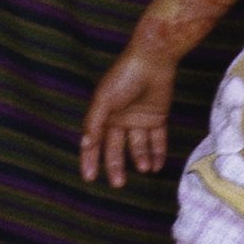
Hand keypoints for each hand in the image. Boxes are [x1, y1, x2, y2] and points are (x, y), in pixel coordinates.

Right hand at [81, 40, 175, 184]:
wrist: (152, 59)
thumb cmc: (123, 76)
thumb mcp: (104, 100)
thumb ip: (94, 122)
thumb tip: (86, 144)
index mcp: (104, 115)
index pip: (94, 143)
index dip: (90, 160)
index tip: (89, 178)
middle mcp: (120, 120)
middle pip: (116, 149)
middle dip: (116, 166)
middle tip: (118, 184)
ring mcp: (139, 120)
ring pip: (138, 147)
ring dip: (140, 158)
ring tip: (144, 168)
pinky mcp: (157, 118)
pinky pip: (157, 140)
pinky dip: (157, 153)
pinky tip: (157, 166)